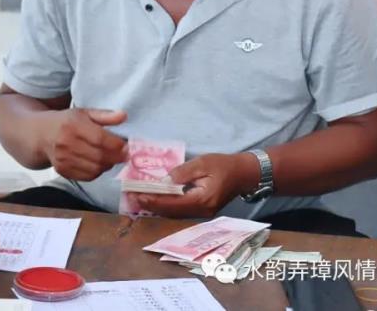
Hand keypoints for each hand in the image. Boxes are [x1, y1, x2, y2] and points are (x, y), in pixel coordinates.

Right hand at [44, 108, 127, 180]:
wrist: (41, 134)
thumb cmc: (66, 122)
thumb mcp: (84, 113)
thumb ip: (105, 115)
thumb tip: (124, 116)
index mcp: (72, 125)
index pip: (100, 139)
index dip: (117, 145)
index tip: (127, 145)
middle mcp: (66, 143)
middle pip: (99, 156)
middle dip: (116, 157)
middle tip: (124, 154)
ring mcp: (63, 159)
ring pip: (95, 168)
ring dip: (108, 165)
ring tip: (110, 157)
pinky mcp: (63, 170)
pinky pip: (88, 176)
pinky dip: (98, 171)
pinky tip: (98, 163)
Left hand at [129, 152, 259, 217]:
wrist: (244, 174)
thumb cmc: (223, 165)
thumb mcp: (202, 163)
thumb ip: (182, 172)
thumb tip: (164, 180)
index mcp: (202, 199)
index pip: (173, 204)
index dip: (154, 201)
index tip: (138, 195)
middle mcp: (202, 211)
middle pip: (171, 212)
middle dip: (151, 206)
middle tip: (132, 198)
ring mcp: (202, 213)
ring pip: (175, 214)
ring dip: (157, 207)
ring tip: (139, 199)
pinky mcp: (202, 210)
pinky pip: (180, 211)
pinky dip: (166, 206)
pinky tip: (156, 200)